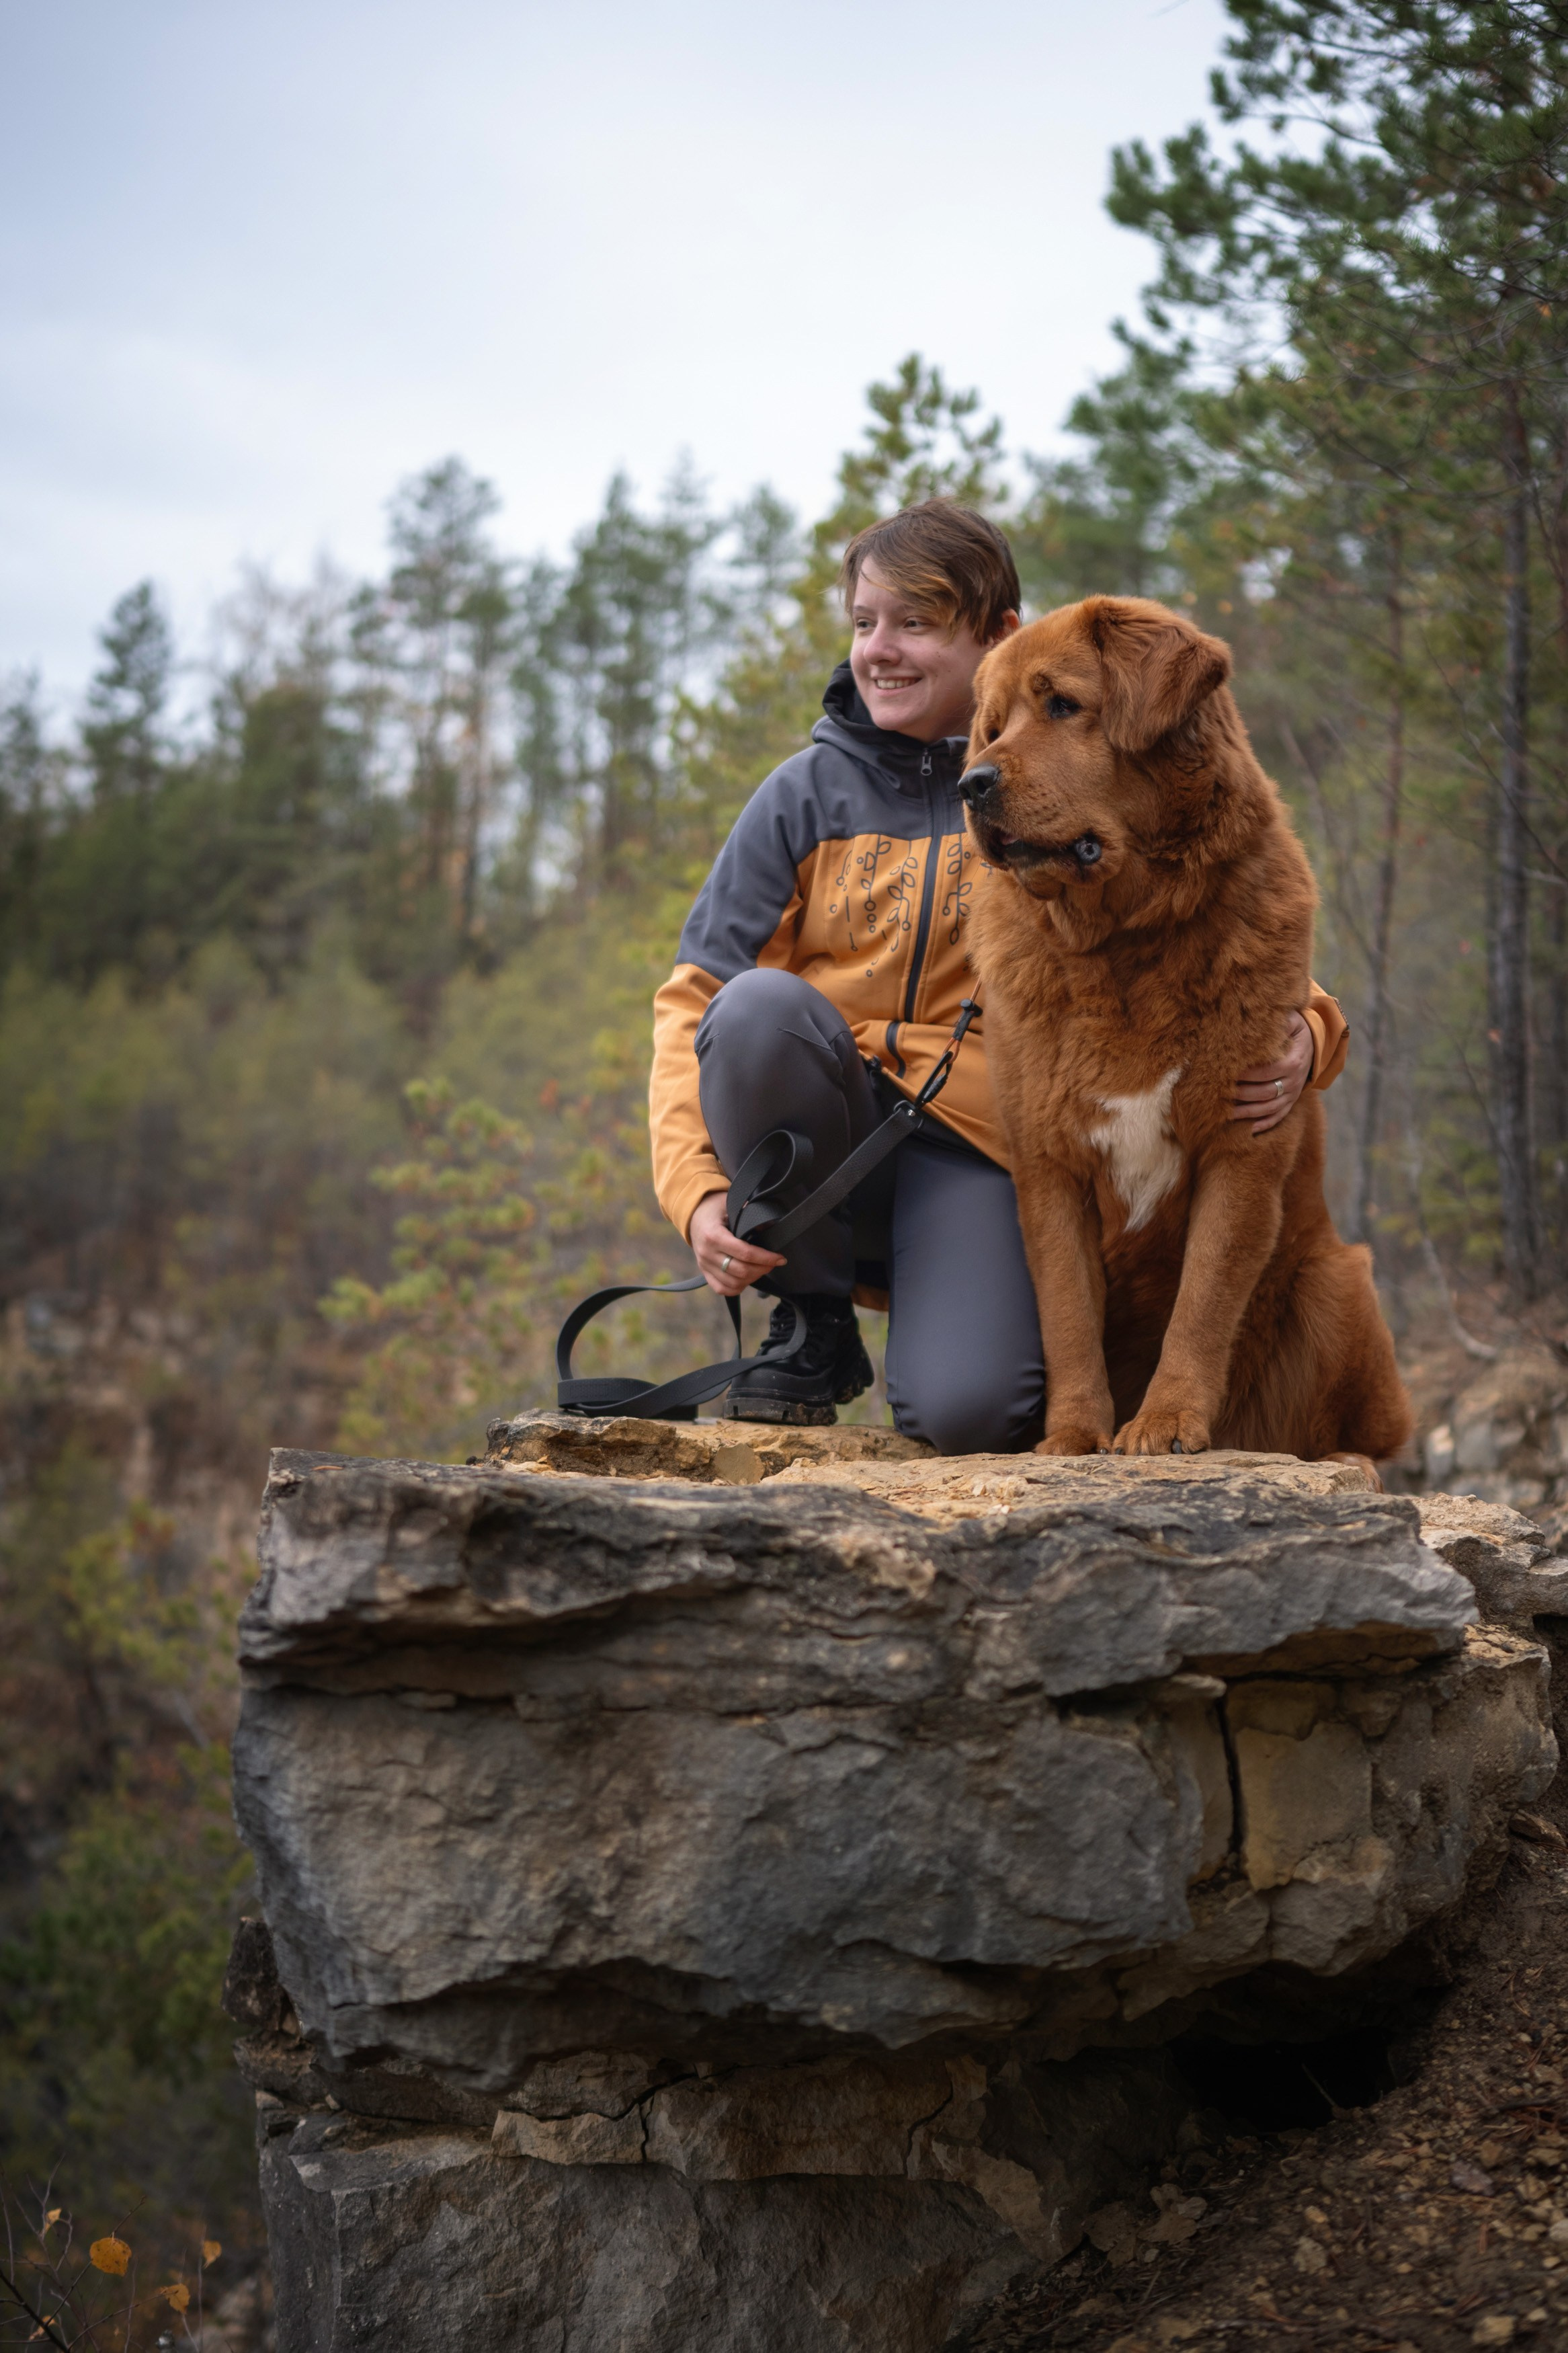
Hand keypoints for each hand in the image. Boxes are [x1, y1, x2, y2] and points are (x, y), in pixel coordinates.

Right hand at [688, 1190, 785, 1296]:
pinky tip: (748, 1278)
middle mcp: (707, 1253)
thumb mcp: (731, 1205)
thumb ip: (749, 1217)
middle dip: (763, 1269)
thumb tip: (768, 1229)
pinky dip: (737, 1287)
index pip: (745, 1253)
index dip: (766, 1258)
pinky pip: (722, 1289)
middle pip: (741, 1271)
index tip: (780, 1258)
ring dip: (752, 1279)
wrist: (694, 1214)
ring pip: (733, 1283)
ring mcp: (704, 1265)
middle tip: (774, 1262)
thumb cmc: (715, 1208)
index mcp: (713, 1236)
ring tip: (762, 1269)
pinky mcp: (704, 1272)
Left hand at [1229, 1010, 1313, 1134]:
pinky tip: (1250, 1129)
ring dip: (1248, 1112)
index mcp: (1294, 1061)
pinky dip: (1265, 1124)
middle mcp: (1294, 1081)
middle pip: (1265, 1092)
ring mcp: (1293, 1094)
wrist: (1314, 1045)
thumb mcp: (1292, 1021)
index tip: (1229, 1073)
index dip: (1248, 1074)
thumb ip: (1280, 1022)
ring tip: (1227, 1113)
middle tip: (1221, 1093)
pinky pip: (1279, 1116)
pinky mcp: (1291, 1101)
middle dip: (1242, 1093)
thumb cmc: (1295, 1030)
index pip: (1268, 1072)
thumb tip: (1263, 1020)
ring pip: (1270, 1108)